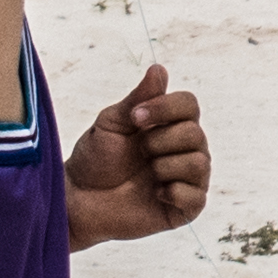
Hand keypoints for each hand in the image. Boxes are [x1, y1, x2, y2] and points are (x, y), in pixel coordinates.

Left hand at [63, 61, 208, 245]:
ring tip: (146, 174)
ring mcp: (186, 179)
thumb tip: (159, 68)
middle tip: (138, 151)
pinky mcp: (184, 209)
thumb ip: (138, 98)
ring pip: (199, 163)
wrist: (79, 199)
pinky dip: (174, 192)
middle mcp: (184, 150)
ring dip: (165, 166)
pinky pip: (196, 196)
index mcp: (170, 125)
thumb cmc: (94, 159)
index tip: (135, 118)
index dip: (166, 108)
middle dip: (159, 141)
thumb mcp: (112, 122)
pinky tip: (154, 193)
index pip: (190, 105)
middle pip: (195, 134)